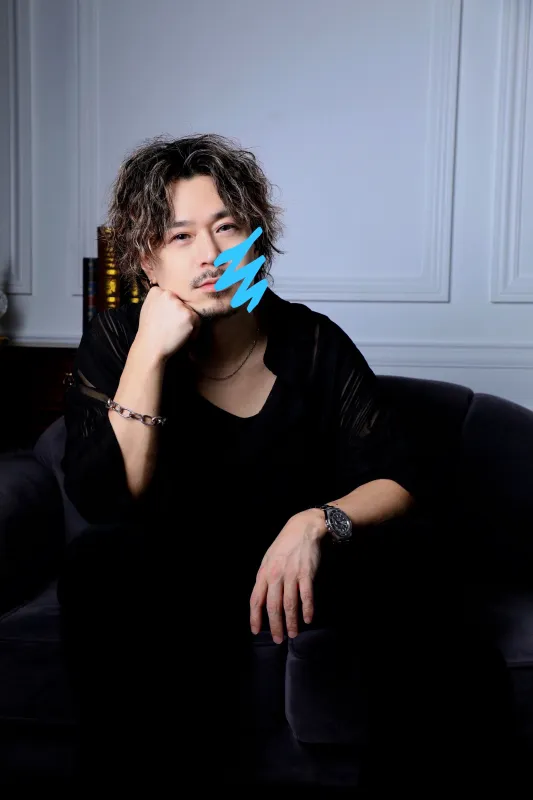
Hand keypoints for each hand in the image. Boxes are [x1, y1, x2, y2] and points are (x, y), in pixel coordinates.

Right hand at [136, 285, 200, 361]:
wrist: (150, 347)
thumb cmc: (149, 332)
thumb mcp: (148, 309)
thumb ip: (159, 300)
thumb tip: (172, 298)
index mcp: (156, 291)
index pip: (171, 296)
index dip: (172, 310)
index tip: (168, 320)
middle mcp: (167, 294)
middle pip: (181, 303)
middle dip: (180, 314)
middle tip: (174, 327)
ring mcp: (178, 304)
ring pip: (190, 310)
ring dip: (188, 322)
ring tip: (177, 332)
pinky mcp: (188, 314)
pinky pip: (197, 320)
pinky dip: (194, 330)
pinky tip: (184, 336)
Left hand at [249, 509, 326, 642]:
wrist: (303, 528)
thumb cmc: (284, 545)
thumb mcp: (269, 558)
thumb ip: (265, 577)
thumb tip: (262, 598)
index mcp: (264, 572)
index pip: (256, 599)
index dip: (255, 617)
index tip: (256, 631)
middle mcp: (276, 575)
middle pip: (273, 606)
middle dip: (275, 625)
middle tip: (278, 639)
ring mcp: (291, 575)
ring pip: (289, 604)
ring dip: (291, 622)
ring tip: (293, 634)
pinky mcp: (306, 574)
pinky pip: (306, 596)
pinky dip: (307, 609)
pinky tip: (308, 619)